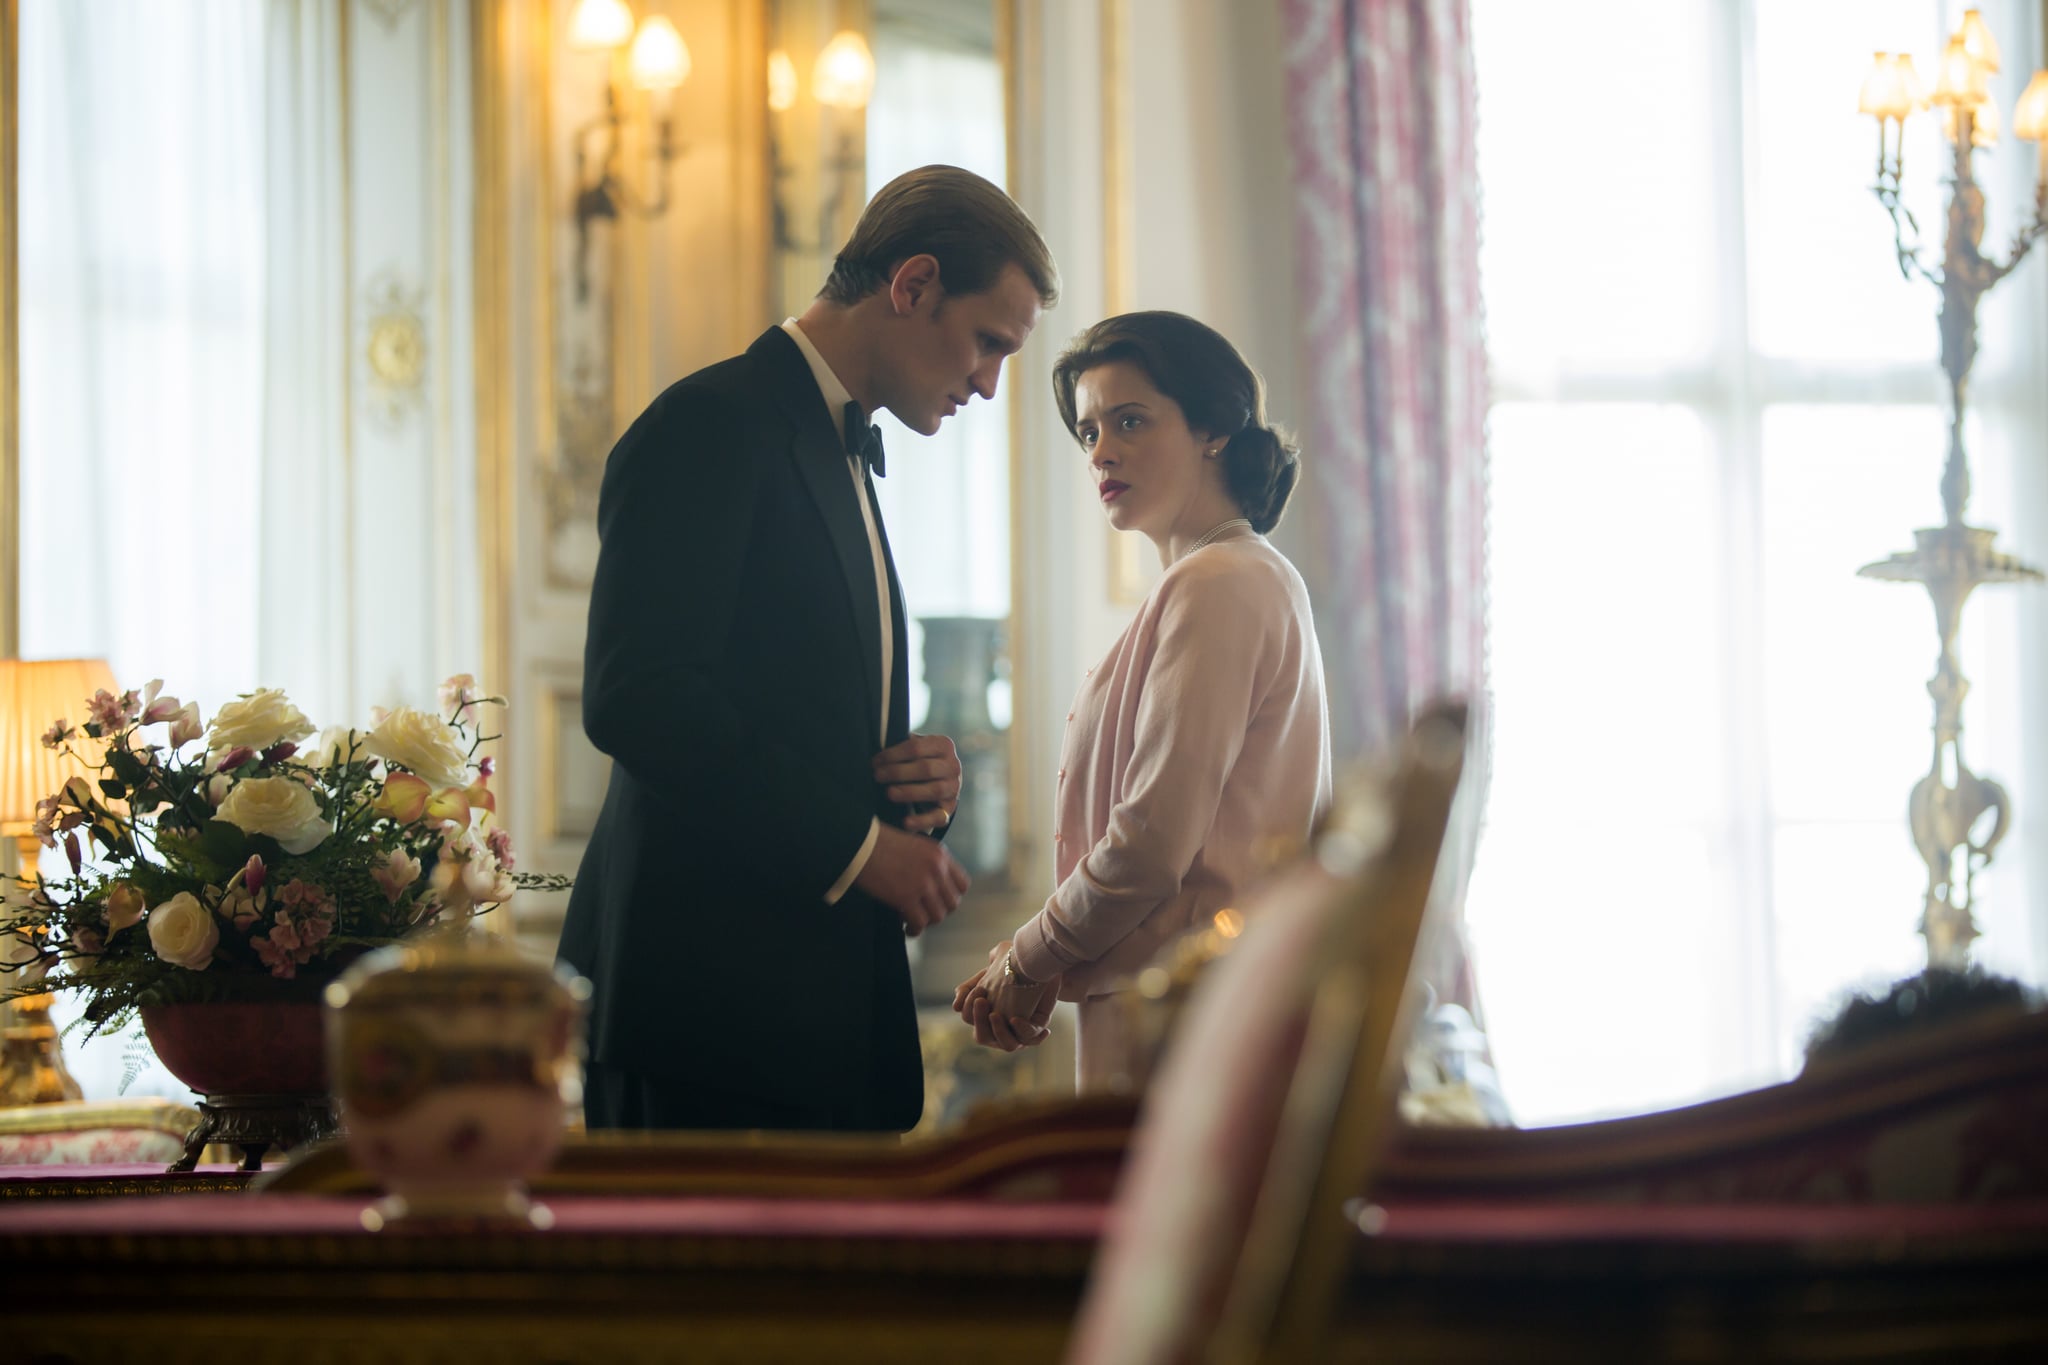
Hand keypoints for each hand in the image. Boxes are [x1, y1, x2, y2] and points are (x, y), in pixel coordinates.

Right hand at [854, 823, 968, 935]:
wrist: (860, 844)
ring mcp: (923, 883)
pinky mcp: (906, 896)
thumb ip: (928, 863)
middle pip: (952, 903)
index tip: (938, 901)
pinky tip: (906, 928)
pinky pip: (920, 923)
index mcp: (940, 854)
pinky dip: (914, 929)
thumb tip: (933, 888)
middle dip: (939, 911)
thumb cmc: (880, 843)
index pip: (962, 884)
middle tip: (924, 912)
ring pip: (938, 916)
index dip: (951, 896)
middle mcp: (936, 868)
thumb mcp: (914, 845)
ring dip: (926, 921)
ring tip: (912, 921)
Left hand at [873, 733, 961, 835]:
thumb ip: (902, 746)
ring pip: (935, 790)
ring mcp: (954, 787)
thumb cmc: (917, 760)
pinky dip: (922, 821)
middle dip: (898, 772)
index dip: (893, 755)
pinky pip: (939, 817)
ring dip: (909, 792)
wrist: (938, 780)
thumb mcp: (915, 748)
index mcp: (943, 745)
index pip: (916, 747)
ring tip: (889, 793)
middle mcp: (953, 765)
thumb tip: (878, 748)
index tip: (875, 762)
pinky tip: (905, 822)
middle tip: (877, 776)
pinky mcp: (950, 808)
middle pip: (926, 768)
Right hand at [954, 940, 1055, 1050]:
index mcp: (985, 1016)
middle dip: (980, 1021)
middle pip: (983, 1037)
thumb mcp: (987, 973)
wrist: (1038, 958)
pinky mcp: (1039, 1026)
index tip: (980, 989)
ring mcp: (1020, 1030)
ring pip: (1008, 1046)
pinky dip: (1023, 1030)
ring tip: (997, 1015)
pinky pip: (1031, 1038)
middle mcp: (1001, 1028)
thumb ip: (970, 987)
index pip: (969, 1019)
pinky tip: (1017, 1019)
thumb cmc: (1011, 967)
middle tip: (982, 1001)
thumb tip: (955, 1007)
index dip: (970, 1007)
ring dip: (999, 1032)